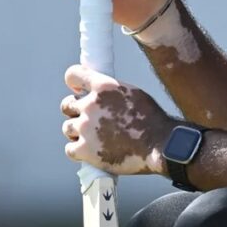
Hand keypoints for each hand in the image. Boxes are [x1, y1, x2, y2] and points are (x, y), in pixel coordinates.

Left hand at [60, 64, 176, 174]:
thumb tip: (101, 96)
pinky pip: (70, 148)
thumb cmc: (152, 120)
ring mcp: (85, 128)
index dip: (74, 83)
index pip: (73, 75)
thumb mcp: (134, 94)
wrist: (160, 145)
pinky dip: (78, 150)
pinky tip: (89, 151)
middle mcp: (90, 105)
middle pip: (66, 105)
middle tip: (87, 119)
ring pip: (67, 127)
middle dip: (75, 111)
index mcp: (103, 87)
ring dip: (77, 132)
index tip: (78, 91)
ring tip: (93, 138)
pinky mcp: (84, 150)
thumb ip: (112, 93)